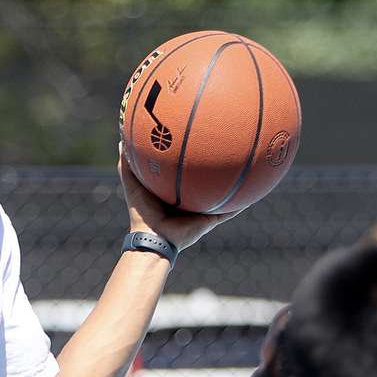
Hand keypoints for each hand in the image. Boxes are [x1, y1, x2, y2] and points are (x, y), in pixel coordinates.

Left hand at [118, 143, 239, 251]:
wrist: (153, 237)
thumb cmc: (142, 212)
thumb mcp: (133, 183)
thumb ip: (128, 163)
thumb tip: (122, 139)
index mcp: (176, 191)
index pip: (187, 171)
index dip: (195, 158)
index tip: (201, 139)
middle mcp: (191, 200)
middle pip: (207, 181)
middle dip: (217, 167)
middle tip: (228, 147)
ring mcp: (203, 210)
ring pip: (223, 195)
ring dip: (234, 185)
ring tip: (249, 167)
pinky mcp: (211, 220)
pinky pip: (230, 211)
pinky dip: (241, 203)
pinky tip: (254, 191)